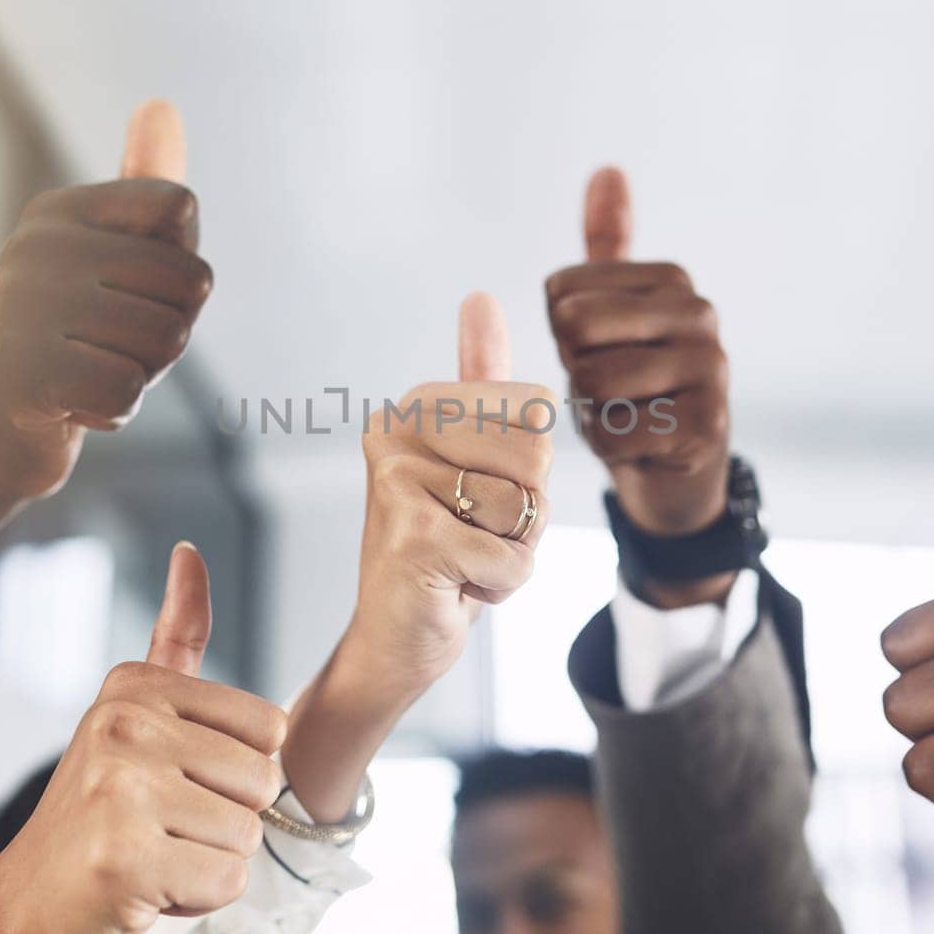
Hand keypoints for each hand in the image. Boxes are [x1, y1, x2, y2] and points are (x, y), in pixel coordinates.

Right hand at [0, 100, 212, 500]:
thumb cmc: (73, 345)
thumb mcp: (112, 261)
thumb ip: (145, 190)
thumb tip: (162, 103)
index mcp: (60, 210)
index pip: (180, 208)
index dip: (178, 269)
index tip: (128, 294)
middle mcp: (37, 244)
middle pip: (190, 279)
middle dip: (168, 331)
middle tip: (106, 346)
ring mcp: (27, 307)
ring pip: (170, 337)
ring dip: (143, 372)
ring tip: (89, 372)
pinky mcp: (29, 374)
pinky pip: (132, 388)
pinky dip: (115, 411)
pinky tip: (72, 407)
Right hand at [0, 544, 286, 933]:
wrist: (22, 907)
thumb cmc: (95, 818)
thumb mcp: (133, 713)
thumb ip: (176, 639)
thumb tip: (190, 552)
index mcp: (133, 686)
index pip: (270, 728)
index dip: (236, 771)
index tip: (173, 783)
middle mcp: (123, 725)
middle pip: (263, 781)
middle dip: (224, 820)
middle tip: (159, 829)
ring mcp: (120, 788)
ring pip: (248, 834)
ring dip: (209, 861)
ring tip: (151, 855)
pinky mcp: (123, 856)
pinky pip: (225, 880)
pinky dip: (196, 898)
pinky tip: (144, 888)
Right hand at [347, 292, 554, 687]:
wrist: (397, 636)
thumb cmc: (446, 547)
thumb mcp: (474, 457)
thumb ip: (481, 380)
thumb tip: (480, 296)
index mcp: (417, 405)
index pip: (537, 411)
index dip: (531, 469)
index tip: (482, 494)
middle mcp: (396, 431)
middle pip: (537, 454)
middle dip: (527, 512)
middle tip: (474, 534)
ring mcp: (398, 481)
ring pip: (527, 508)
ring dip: (513, 551)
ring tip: (463, 558)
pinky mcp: (413, 536)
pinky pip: (512, 558)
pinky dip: (500, 586)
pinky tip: (455, 586)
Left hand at [545, 167, 729, 537]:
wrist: (677, 474)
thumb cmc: (633, 386)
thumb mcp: (614, 312)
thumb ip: (607, 244)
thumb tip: (607, 168)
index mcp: (671, 279)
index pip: (560, 295)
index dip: (563, 337)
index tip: (603, 354)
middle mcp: (700, 314)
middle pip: (574, 330)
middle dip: (575, 371)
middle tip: (609, 390)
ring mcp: (711, 370)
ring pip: (592, 383)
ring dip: (592, 413)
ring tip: (626, 416)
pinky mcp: (707, 426)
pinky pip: (614, 433)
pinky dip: (612, 449)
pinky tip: (642, 446)